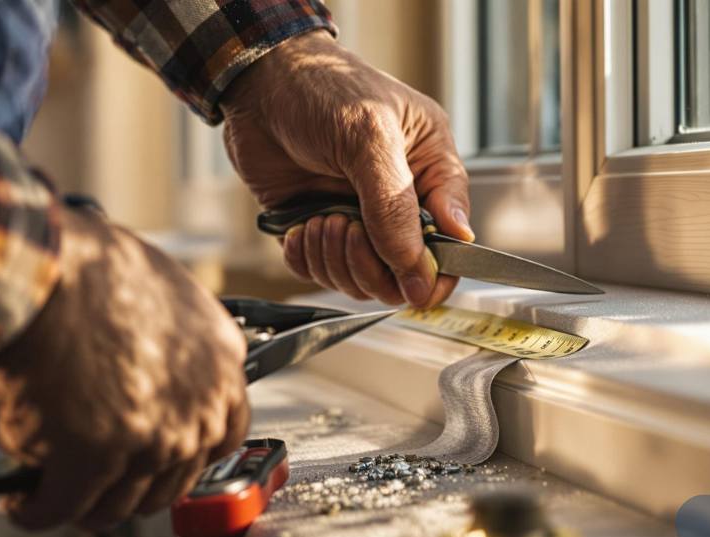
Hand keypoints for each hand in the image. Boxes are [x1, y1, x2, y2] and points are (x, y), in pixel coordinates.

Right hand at [0, 208, 248, 530]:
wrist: (52, 269)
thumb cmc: (99, 270)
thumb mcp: (172, 303)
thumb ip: (181, 352)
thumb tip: (157, 380)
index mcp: (223, 366)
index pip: (225, 437)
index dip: (189, 457)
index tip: (163, 462)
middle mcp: (199, 407)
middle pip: (173, 481)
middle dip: (133, 489)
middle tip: (100, 484)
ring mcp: (153, 436)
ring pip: (120, 504)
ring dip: (87, 508)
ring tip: (57, 495)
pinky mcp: (95, 456)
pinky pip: (64, 506)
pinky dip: (39, 511)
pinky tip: (24, 501)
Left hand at [221, 30, 472, 307]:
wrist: (258, 79)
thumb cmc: (325, 87)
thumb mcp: (370, 138)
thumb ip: (395, 207)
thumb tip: (419, 270)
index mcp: (431, 172)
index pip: (451, 242)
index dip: (433, 271)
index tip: (411, 283)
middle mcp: (399, 201)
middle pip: (403, 272)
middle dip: (371, 264)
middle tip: (345, 227)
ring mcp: (357, 217)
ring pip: (360, 279)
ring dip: (335, 258)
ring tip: (320, 218)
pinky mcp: (317, 226)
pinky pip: (319, 272)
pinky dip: (307, 259)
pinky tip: (298, 226)